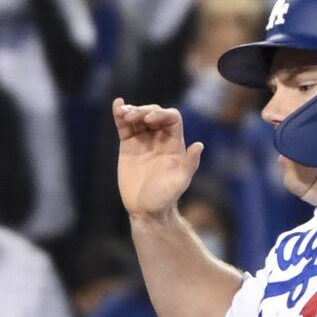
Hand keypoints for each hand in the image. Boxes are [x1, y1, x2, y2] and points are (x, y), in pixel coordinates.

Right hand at [114, 98, 202, 220]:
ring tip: (123, 113)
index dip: (161, 114)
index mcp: (174, 144)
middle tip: (133, 117)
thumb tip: (199, 145)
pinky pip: (125, 127)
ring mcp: (143, 141)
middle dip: (144, 111)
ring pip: (138, 118)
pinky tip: (117, 106)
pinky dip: (120, 115)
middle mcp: (159, 139)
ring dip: (132, 111)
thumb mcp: (180, 181)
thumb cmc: (166, 197)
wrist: (146, 210)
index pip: (171, 118)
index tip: (150, 119)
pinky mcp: (128, 146)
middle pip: (154, 113)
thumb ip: (190, 164)